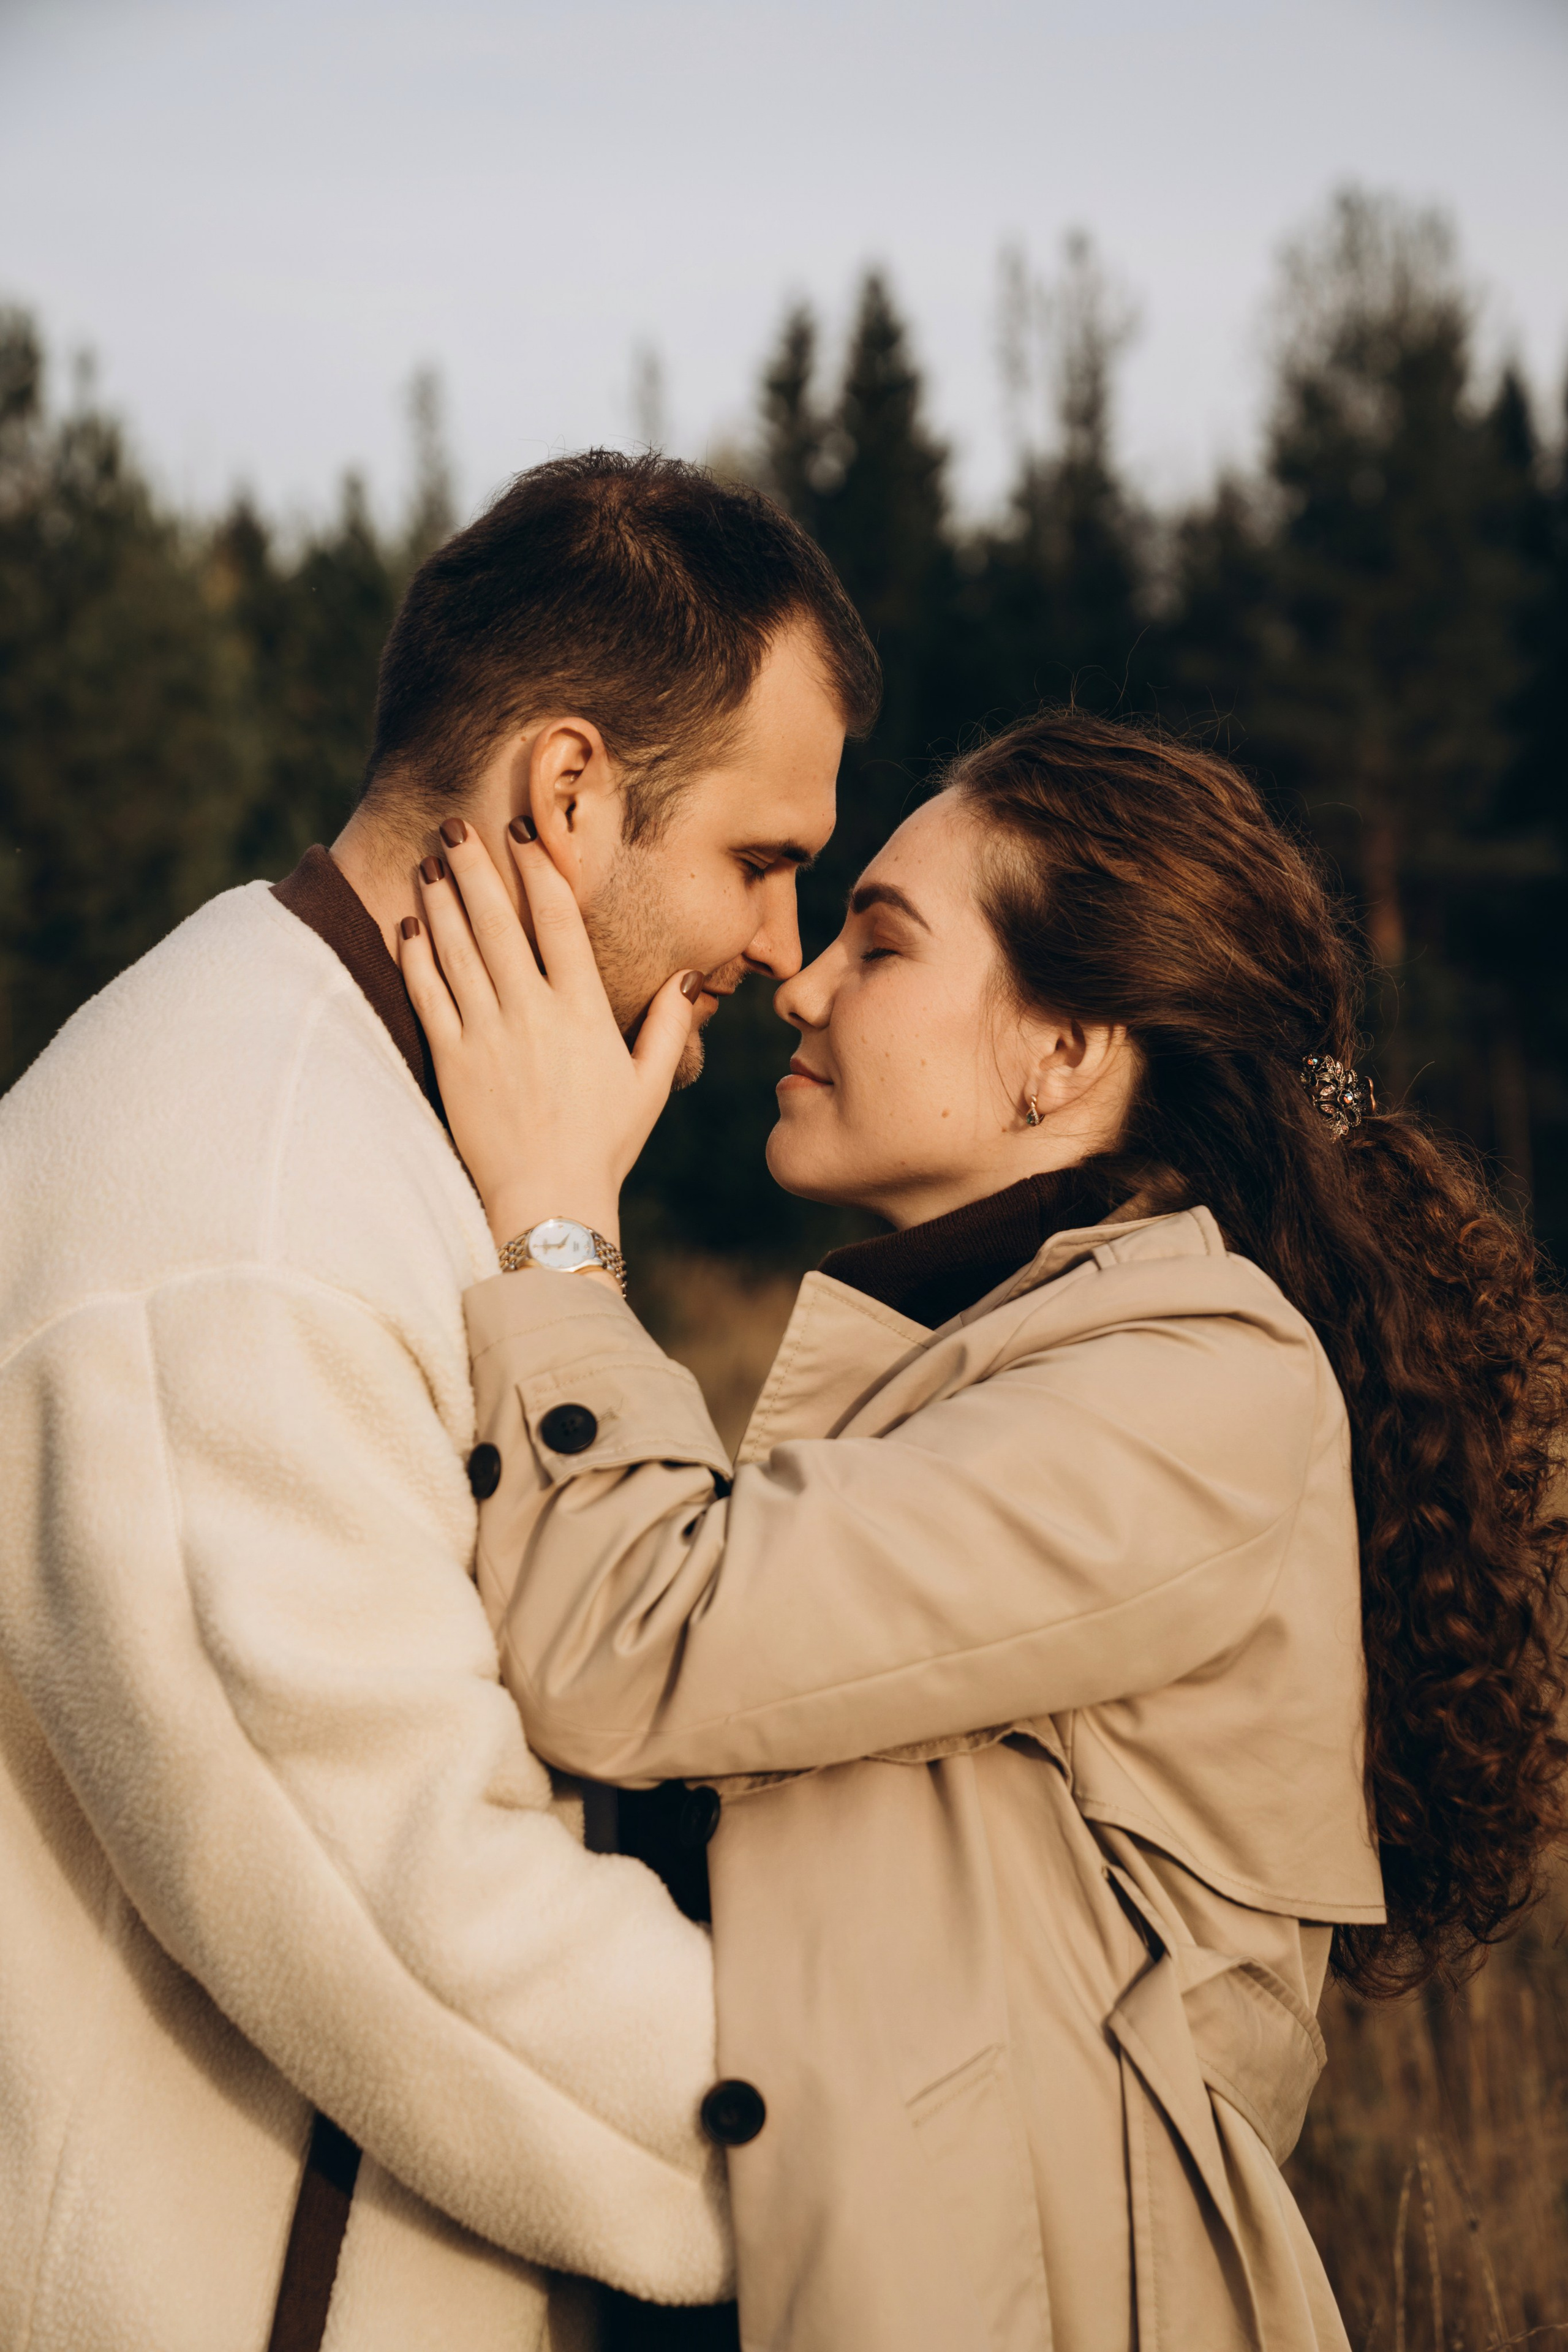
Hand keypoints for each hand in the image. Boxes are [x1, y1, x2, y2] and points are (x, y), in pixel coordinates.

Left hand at [398, 820, 699, 1256]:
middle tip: (455, 825)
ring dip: (441, 900)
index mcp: (584, 1011)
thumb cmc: (605, 1145)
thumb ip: (671, 1027)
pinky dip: (414, 957)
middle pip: (498, 921)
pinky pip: (428, 996)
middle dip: (474, 867)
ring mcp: (488, 1036)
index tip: (521, 833)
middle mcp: (533, 1013)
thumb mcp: (650, 1086)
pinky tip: (406, 926)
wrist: (550, 1202)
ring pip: (458, 950)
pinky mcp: (452, 1063)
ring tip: (428, 862)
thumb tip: (689, 978)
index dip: (537, 869)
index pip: (558, 921)